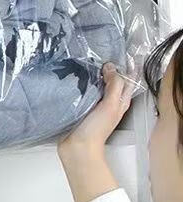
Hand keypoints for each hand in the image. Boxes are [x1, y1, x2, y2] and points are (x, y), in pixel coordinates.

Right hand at [58, 62, 130, 201]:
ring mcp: (95, 104)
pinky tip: (74, 77)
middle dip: (108, 68)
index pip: (127, 80)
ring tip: (85, 62)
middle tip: (98, 54)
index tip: (116, 53)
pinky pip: (83, 91)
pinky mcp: (81, 107)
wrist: (77, 148)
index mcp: (120, 101)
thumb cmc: (96, 130)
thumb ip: (114, 86)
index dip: (125, 67)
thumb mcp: (110, 105)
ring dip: (93, 74)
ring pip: (97, 85)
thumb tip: (111, 67)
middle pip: (112, 81)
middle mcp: (109, 101)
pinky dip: (81, 83)